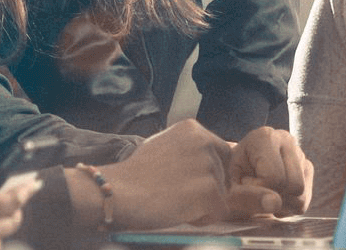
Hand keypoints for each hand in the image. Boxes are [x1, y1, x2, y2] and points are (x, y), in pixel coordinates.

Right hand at [88, 119, 231, 228]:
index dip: (211, 171)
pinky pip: (218, 211)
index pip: (223, 151)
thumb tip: (218, 155)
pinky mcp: (210, 190)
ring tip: (176, 202)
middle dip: (210, 188)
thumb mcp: (164, 146)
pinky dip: (203, 217)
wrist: (121, 191)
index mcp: (193, 129)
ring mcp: (208, 165)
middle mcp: (205, 141)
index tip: (191, 182)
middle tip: (182, 195)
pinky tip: (181, 212)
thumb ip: (189, 148)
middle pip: (224, 173)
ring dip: (204, 204)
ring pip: (221, 193)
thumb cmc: (137, 173)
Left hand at [228, 126, 312, 217]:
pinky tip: (272, 195)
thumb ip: (246, 196)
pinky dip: (287, 206)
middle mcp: (286, 140)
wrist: (234, 172)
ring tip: (263, 193)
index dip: (257, 190)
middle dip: (272, 197)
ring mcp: (299, 153)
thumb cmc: (227, 178)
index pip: (275, 177)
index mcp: (264, 137)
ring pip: (301, 195)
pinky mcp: (306, 168)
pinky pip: (303, 201)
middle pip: (294, 186)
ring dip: (280, 204)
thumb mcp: (227, 187)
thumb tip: (275, 204)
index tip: (243, 182)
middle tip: (254, 190)